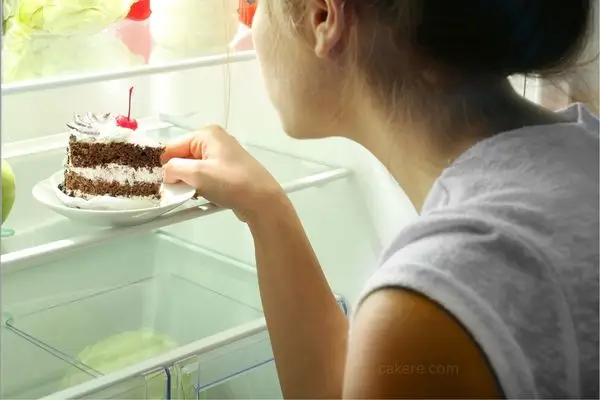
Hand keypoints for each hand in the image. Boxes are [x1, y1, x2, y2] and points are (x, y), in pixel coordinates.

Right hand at [161, 125, 284, 221]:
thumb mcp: (197, 174)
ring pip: (193, 170)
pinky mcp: (228, 172)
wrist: (262, 201)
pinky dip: (202, 188)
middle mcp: (215, 141)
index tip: (163, 182)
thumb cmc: (232, 183)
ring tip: (197, 194)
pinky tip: (207, 197)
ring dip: (191, 184)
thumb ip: (174, 169)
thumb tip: (167, 173)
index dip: (165, 165)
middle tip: (183, 190)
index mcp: (207, 134)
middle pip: (183, 158)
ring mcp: (223, 157)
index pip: (173, 146)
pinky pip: (206, 178)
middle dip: (179, 175)